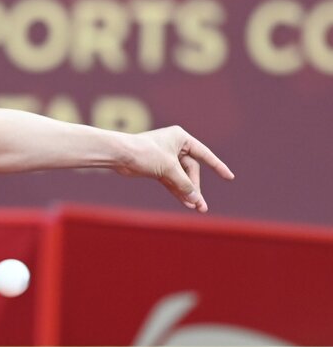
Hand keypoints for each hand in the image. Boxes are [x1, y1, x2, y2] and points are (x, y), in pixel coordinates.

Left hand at [119, 126, 233, 211]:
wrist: (118, 155)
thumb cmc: (144, 153)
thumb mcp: (168, 168)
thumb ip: (184, 183)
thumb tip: (195, 199)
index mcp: (181, 138)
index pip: (204, 154)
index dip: (217, 166)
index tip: (229, 177)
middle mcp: (175, 146)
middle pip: (191, 171)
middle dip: (195, 188)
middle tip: (201, 205)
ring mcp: (166, 158)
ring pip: (181, 178)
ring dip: (188, 192)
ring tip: (197, 208)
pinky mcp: (157, 168)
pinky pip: (171, 181)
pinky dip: (177, 191)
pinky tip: (186, 203)